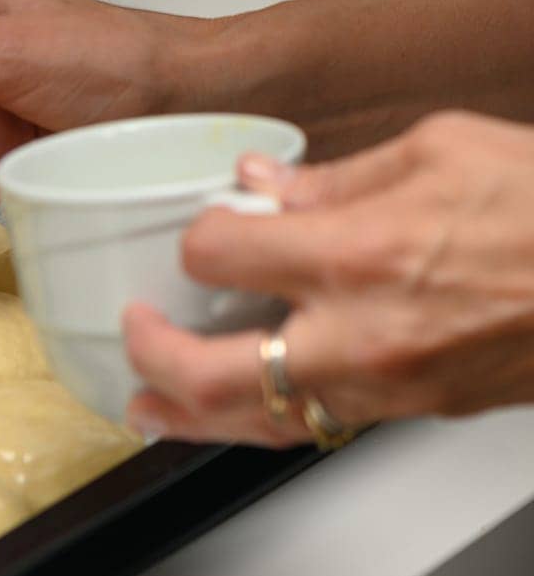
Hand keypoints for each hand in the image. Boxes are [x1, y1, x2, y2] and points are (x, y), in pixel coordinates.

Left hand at [124, 111, 533, 445]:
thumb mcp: (443, 147)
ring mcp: (388, 384)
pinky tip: (236, 414)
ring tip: (148, 410)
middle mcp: (362, 332)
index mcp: (358, 251)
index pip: (217, 255)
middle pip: (213, 371)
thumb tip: (257, 182)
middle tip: (131, 333)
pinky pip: (317, 427)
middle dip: (154, 354)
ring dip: (192, 418)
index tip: (208, 230)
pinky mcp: (416, 411)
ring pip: (260, 421)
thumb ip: (333, 174)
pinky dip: (264, 423)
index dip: (196, 239)